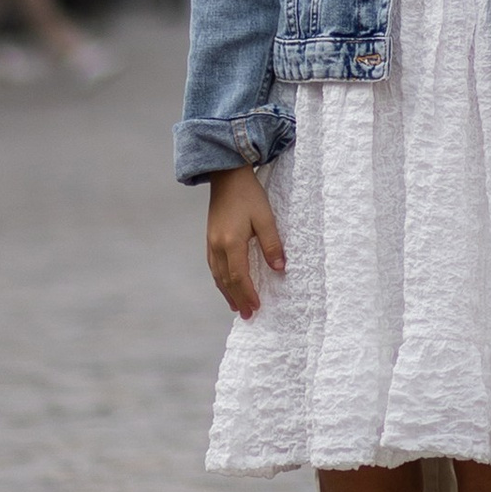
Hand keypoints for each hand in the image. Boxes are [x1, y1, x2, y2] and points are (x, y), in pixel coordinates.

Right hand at [206, 165, 284, 317]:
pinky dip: (220, 280)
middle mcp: (217, 246)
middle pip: (227, 280)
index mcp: (231, 242)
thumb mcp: (266, 217)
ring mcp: (211, 243)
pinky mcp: (210, 238)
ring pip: (218, 275)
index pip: (240, 276)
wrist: (227, 176)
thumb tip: (280, 269)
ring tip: (237, 307)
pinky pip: (213, 266)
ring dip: (227, 293)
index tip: (257, 307)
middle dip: (238, 299)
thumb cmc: (249, 194)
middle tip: (248, 315)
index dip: (248, 294)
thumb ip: (272, 244)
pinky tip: (226, 284)